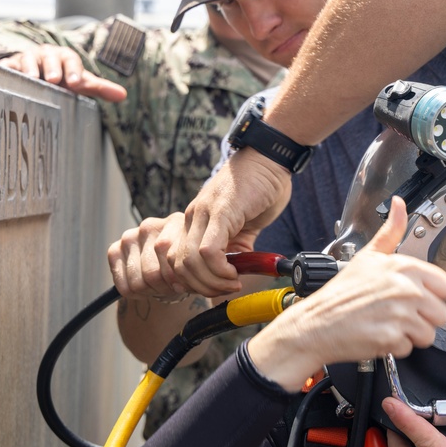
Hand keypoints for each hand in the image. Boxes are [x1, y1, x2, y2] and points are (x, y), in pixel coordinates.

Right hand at [0, 45, 126, 101]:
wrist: (39, 73)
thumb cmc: (64, 77)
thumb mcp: (81, 82)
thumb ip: (100, 88)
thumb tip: (123, 95)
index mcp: (64, 57)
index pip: (71, 59)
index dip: (74, 70)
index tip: (77, 82)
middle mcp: (45, 55)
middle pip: (49, 57)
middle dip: (52, 67)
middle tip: (54, 79)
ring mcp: (26, 59)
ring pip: (27, 59)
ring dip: (29, 68)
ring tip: (32, 78)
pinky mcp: (11, 66)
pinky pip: (7, 66)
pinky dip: (8, 70)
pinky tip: (9, 76)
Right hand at [108, 213, 189, 298]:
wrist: (168, 256)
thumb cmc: (185, 259)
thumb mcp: (194, 261)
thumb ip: (191, 268)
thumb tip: (180, 286)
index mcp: (174, 223)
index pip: (171, 259)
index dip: (178, 281)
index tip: (183, 287)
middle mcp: (148, 227)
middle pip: (152, 274)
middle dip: (163, 288)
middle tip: (170, 288)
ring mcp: (129, 237)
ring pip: (137, 282)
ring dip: (150, 292)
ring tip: (159, 287)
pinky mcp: (114, 250)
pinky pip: (123, 286)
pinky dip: (135, 294)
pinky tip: (145, 288)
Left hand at [165, 148, 292, 296]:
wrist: (270, 157)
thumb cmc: (261, 187)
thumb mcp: (245, 226)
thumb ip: (236, 248)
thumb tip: (234, 273)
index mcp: (195, 222)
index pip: (175, 262)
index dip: (192, 282)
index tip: (215, 288)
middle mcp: (192, 218)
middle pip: (177, 266)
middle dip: (200, 287)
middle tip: (225, 289)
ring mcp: (203, 214)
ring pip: (189, 262)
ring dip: (211, 282)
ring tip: (232, 282)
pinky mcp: (220, 212)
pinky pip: (207, 251)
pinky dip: (219, 270)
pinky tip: (234, 273)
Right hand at [247, 197, 445, 386]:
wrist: (315, 324)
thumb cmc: (341, 294)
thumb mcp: (368, 256)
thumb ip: (391, 231)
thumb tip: (399, 204)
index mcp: (405, 267)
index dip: (431, 294)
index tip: (414, 297)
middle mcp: (406, 289)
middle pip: (441, 313)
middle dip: (422, 318)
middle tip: (398, 314)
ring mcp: (400, 314)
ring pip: (428, 334)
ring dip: (410, 334)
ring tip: (388, 324)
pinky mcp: (392, 338)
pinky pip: (409, 348)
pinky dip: (395, 346)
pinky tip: (380, 334)